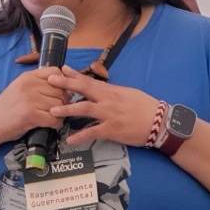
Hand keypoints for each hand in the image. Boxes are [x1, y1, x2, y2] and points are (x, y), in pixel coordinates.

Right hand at [0, 66, 67, 140]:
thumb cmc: (8, 107)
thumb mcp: (21, 88)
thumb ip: (39, 84)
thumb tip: (66, 88)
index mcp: (28, 76)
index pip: (55, 72)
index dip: (63, 83)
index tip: (60, 93)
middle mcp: (29, 85)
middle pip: (60, 91)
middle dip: (62, 102)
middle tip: (56, 110)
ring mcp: (30, 100)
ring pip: (59, 106)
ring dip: (59, 115)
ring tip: (51, 118)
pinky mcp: (30, 115)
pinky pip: (54, 119)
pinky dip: (56, 124)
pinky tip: (50, 125)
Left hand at [48, 66, 162, 146]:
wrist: (159, 122)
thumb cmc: (146, 107)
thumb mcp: (129, 94)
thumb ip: (113, 93)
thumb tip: (101, 91)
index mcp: (112, 91)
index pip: (90, 81)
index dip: (75, 75)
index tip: (62, 69)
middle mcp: (108, 100)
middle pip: (84, 89)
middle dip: (66, 84)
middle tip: (50, 80)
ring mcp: (109, 114)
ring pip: (84, 109)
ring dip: (67, 109)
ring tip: (53, 110)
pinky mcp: (112, 130)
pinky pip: (93, 132)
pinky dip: (81, 136)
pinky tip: (70, 140)